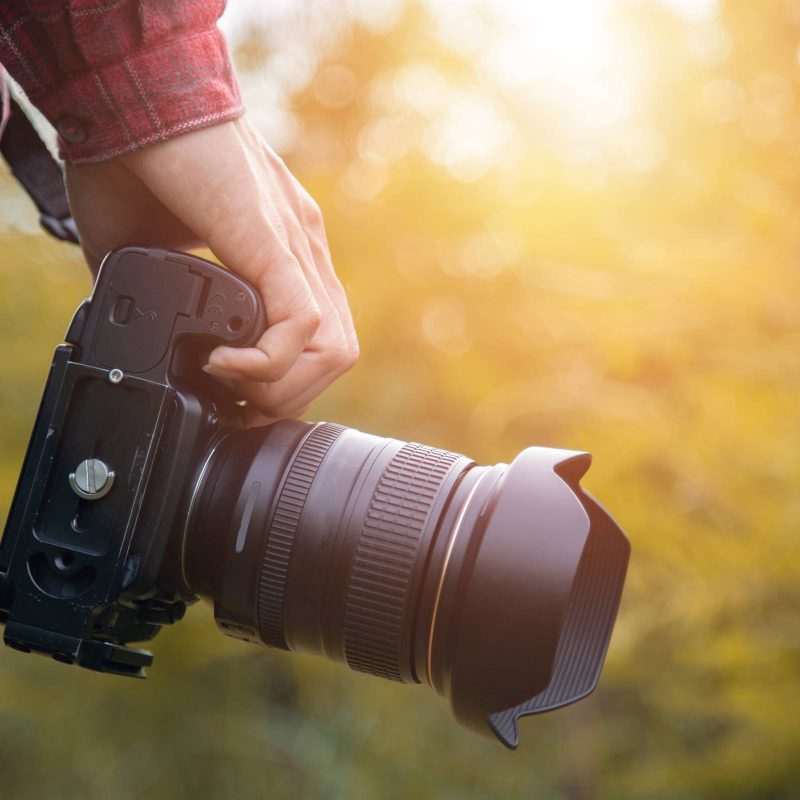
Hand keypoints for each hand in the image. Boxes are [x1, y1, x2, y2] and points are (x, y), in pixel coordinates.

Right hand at [64, 116, 357, 422]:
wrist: (130, 100)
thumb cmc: (134, 164)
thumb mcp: (153, 248)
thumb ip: (166, 290)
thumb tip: (138, 326)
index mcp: (285, 251)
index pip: (321, 334)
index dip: (287, 377)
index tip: (237, 389)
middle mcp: (303, 250)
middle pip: (338, 352)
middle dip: (288, 394)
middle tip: (236, 398)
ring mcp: (296, 245)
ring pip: (334, 349)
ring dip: (281, 386)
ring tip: (228, 379)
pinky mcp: (273, 242)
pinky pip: (299, 323)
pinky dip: (265, 362)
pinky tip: (222, 360)